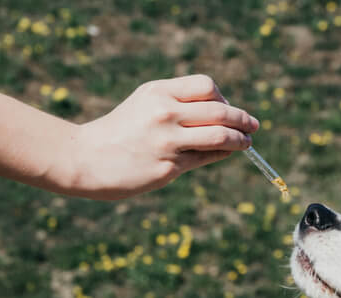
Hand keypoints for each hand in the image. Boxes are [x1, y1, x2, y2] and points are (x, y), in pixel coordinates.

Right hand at [64, 74, 259, 199]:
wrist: (86, 159)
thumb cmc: (121, 131)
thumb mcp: (146, 104)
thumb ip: (178, 104)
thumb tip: (221, 111)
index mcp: (158, 92)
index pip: (206, 87)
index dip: (223, 98)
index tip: (227, 108)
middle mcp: (165, 113)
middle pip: (219, 111)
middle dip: (242, 119)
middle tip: (253, 125)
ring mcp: (168, 141)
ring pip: (220, 135)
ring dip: (240, 139)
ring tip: (247, 141)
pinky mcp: (169, 167)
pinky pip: (207, 158)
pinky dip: (223, 153)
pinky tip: (228, 152)